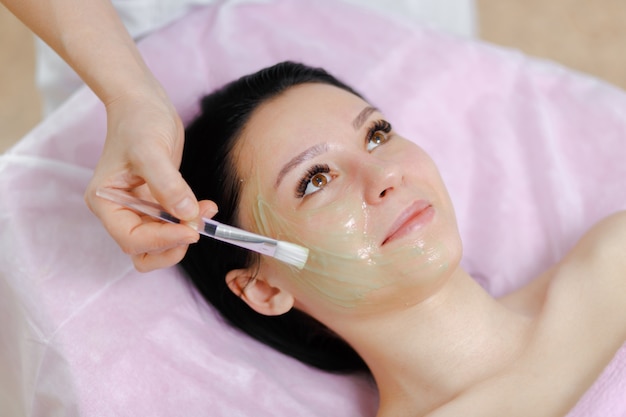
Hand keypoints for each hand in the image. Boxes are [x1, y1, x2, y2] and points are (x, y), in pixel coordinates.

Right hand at [85, 85, 216, 270]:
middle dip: (172, 244)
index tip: (192, 230)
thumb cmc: (139, 121)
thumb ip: (168, 185)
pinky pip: (173, 226)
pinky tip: (205, 207)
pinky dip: (190, 222)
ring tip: (204, 214)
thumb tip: (186, 214)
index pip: (132, 239)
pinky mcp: (156, 203)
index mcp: (106, 202)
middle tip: (197, 226)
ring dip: (184, 235)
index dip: (163, 240)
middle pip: (143, 251)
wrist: (144, 103)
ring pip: (160, 244)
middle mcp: (119, 211)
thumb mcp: (151, 150)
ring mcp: (138, 209)